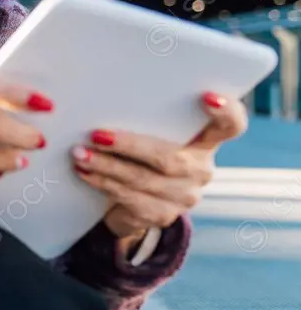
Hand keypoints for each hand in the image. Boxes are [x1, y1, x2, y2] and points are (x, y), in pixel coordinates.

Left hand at [71, 92, 247, 245]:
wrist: (130, 198)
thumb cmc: (138, 151)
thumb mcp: (147, 131)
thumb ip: (141, 115)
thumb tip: (99, 94)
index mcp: (204, 140)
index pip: (230, 125)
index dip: (226, 112)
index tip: (208, 96)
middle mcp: (201, 169)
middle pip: (169, 158)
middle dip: (128, 146)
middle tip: (96, 135)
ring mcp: (185, 196)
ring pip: (143, 180)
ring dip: (106, 167)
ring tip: (79, 154)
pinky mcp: (162, 215)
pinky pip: (130, 199)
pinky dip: (102, 183)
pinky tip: (84, 173)